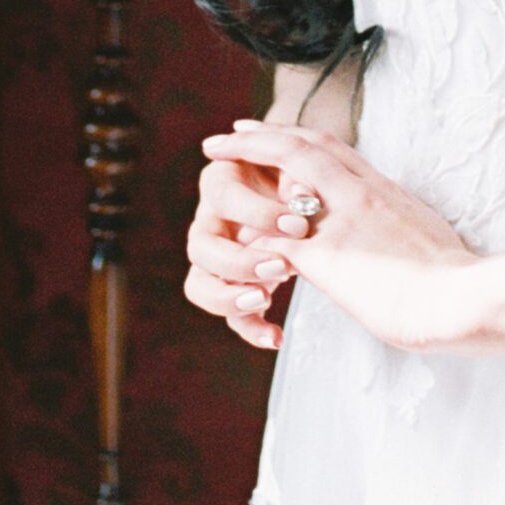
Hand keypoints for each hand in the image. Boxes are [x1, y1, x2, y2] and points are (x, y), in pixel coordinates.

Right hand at [185, 137, 305, 349]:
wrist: (304, 199)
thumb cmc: (298, 176)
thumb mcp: (299, 167)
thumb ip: (299, 179)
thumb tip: (305, 196)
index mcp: (222, 183)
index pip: (223, 197)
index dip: (257, 213)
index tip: (297, 225)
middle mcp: (210, 222)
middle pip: (200, 247)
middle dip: (239, 261)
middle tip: (282, 266)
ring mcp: (216, 259)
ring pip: (200, 285)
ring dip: (229, 297)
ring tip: (263, 299)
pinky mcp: (233, 287)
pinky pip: (230, 315)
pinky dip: (250, 328)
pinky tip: (276, 337)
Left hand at [197, 120, 482, 353]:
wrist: (464, 298)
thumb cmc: (455, 279)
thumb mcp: (424, 234)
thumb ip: (398, 222)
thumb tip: (392, 225)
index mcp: (383, 189)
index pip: (333, 146)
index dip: (297, 134)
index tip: (271, 128)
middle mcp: (361, 193)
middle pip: (304, 146)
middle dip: (264, 135)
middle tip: (231, 131)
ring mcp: (342, 221)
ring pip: (286, 172)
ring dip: (247, 162)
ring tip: (217, 156)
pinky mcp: (327, 257)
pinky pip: (275, 237)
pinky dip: (253, 232)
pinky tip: (232, 230)